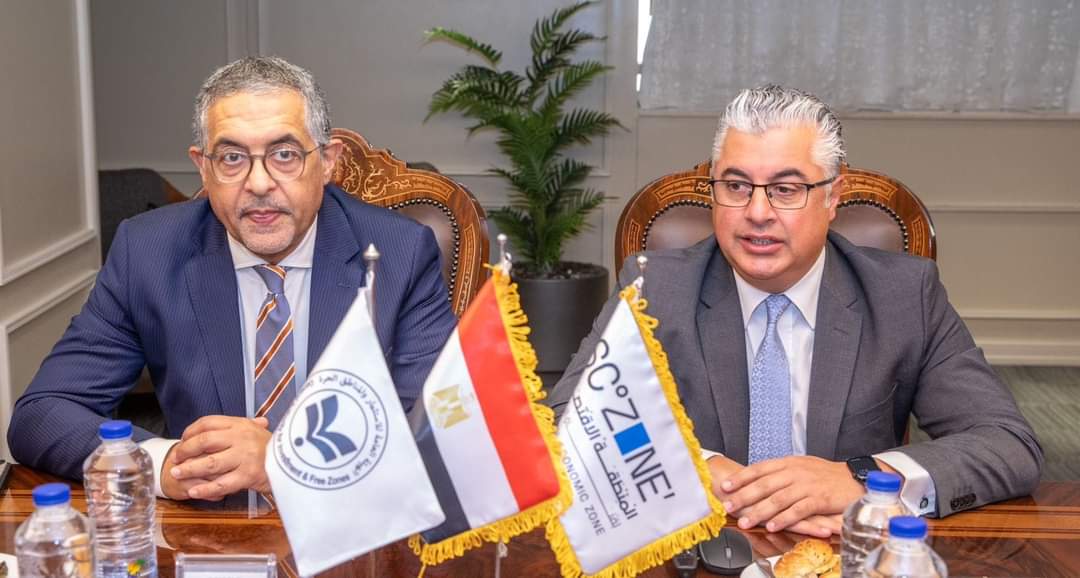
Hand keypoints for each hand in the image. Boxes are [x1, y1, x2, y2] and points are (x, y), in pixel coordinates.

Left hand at [168, 416, 272, 499]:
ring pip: (209, 463)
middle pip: (204, 441)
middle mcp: (241, 438)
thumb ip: (237, 427)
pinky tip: (194, 491)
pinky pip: (221, 484)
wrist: (297, 464)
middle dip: (185, 450)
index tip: (183, 440)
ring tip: (176, 474)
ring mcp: (244, 458)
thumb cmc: (274, 449)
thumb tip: (217, 425)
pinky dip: (205, 489)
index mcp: (241, 425)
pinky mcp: (247, 476)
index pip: (208, 423)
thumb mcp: (258, 431)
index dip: (190, 431)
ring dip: (189, 469)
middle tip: (175, 459)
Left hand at [719, 456, 863, 533]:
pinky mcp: (819, 499)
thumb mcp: (801, 466)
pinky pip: (798, 510)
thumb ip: (781, 472)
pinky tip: (772, 526)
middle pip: (765, 484)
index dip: (741, 477)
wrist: (855, 478)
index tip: (725, 486)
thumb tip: (758, 478)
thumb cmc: (826, 475)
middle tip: (729, 506)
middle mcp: (795, 472)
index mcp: (788, 463)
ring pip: (778, 499)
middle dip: (744, 496)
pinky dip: (783, 519)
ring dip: (759, 511)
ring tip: (746, 521)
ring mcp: (807, 485)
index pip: (759, 469)